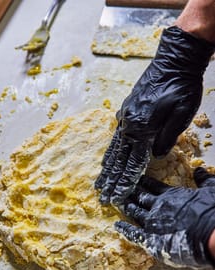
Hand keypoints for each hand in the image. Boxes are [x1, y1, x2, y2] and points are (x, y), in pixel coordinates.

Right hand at [95, 26, 213, 204]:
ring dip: (107, 167)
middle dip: (111, 180)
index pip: (133, 163)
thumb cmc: (181, 88)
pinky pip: (115, 136)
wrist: (173, 61)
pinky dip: (110, 151)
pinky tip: (107, 157)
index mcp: (143, 129)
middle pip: (118, 159)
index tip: (117, 197)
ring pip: (114, 148)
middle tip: (102, 196)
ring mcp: (125, 117)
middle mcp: (129, 125)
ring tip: (99, 181)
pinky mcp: (126, 110)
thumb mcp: (181, 115)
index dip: (125, 182)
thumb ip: (167, 138)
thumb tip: (155, 156)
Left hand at [115, 167, 214, 267]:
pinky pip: (134, 234)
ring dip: (126, 207)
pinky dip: (125, 230)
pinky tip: (116, 226)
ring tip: (116, 202)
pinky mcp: (151, 240)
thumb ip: (204, 179)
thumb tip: (200, 170)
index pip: (152, 186)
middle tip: (119, 188)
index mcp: (171, 195)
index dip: (143, 182)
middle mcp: (158, 207)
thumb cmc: (212, 212)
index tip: (135, 178)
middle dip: (129, 193)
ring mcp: (153, 223)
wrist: (212, 235)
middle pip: (139, 198)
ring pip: (134, 213)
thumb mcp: (211, 189)